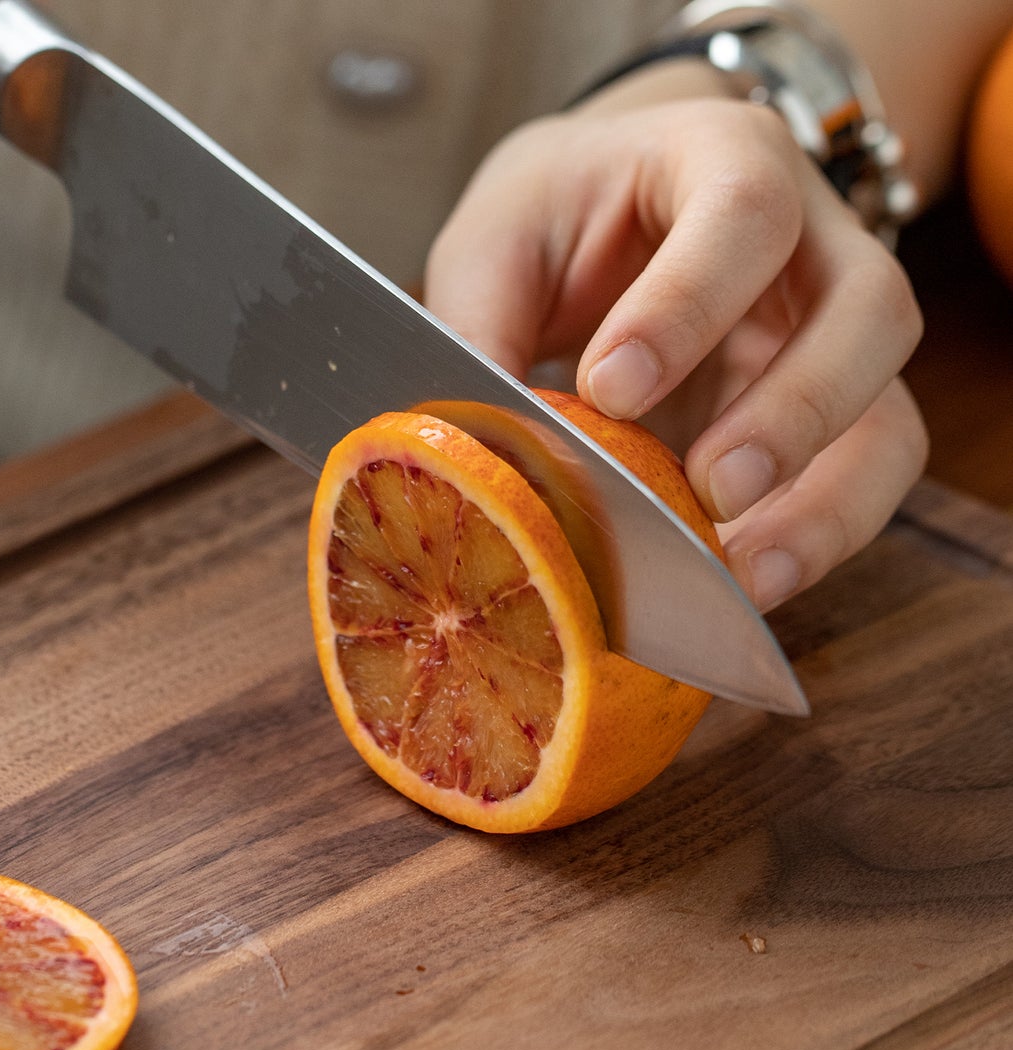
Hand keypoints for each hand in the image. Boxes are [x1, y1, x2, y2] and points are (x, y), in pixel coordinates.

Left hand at [425, 65, 926, 612]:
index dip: (686, 305)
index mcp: (723, 159)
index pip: (744, 211)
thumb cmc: (560, 220)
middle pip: (871, 308)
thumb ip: (477, 329)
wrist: (612, 212)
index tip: (608, 388)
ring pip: (889, 413)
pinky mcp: (832, 418)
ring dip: (825, 503)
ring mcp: (834, 337)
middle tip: (712, 489)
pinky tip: (748, 584)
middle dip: (796, 410)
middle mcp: (812, 243)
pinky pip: (862, 480)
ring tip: (742, 572)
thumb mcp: (498, 242)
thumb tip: (467, 453)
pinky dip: (815, 538)